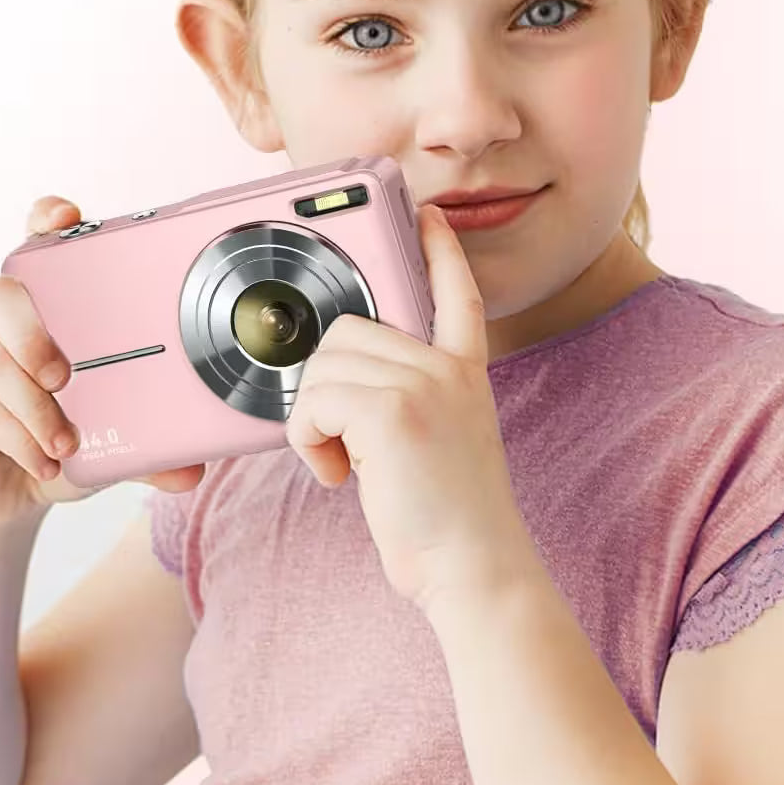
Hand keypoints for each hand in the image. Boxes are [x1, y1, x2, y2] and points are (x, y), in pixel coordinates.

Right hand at [0, 196, 204, 529]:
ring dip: (32, 404)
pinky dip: (19, 439)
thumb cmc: (64, 440)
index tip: (66, 216)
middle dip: (31, 328)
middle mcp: (6, 328)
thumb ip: (153, 448)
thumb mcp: (116, 441)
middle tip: (64, 374)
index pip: (39, 248)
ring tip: (65, 440)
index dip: (45, 222)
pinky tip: (45, 463)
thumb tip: (193, 468)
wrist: (9, 495)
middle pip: (0, 294)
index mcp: (49, 314)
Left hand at [285, 203, 537, 616]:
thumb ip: (414, 393)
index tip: (427, 215)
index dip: (441, 250)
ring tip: (340, 462)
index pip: (457, 292)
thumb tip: (350, 381)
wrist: (476, 569)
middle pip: (351, 327)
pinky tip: (336, 475)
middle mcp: (448, 368)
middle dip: (326, 380)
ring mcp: (423, 385)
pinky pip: (316, 400)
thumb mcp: (446, 436)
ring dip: (312, 418)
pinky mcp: (392, 413)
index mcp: (464, 371)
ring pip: (325, 364)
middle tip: (340, 437)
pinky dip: (308, 440)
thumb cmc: (449, 519)